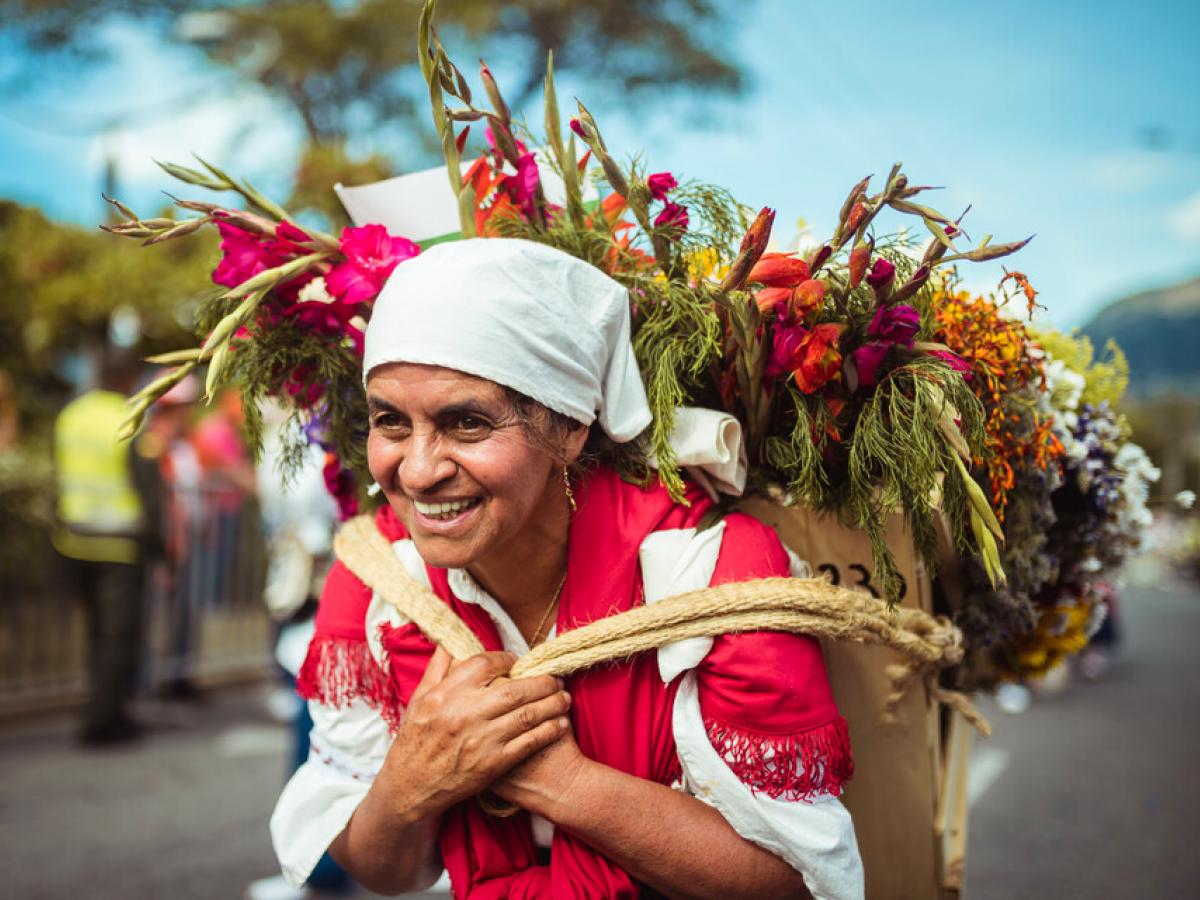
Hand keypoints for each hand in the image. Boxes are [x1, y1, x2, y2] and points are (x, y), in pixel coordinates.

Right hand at [376, 647, 572, 821]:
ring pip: (527, 715)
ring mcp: (481, 739)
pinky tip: (561, 725)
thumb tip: (450, 642)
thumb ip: (437, 668)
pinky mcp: (493, 764)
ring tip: (565, 698)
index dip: (508, 659)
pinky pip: (528, 743)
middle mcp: (466, 713)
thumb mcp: (419, 698)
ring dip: (552, 705)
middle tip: (557, 679)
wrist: (411, 786)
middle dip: (542, 682)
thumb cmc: (416, 739)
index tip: (518, 663)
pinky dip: (548, 732)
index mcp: (447, 693)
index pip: (486, 664)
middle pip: (515, 689)